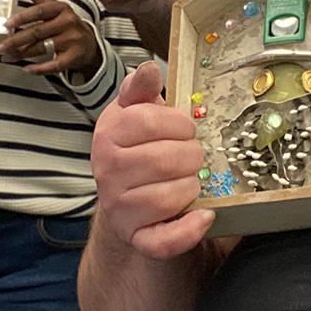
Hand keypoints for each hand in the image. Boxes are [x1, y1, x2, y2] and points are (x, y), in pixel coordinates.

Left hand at [0, 0, 101, 76]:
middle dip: (16, 40)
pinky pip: (54, 65)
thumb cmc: (65, 23)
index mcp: (60, 8)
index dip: (22, 18)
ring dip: (21, 54)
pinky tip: (26, 69)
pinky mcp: (74, 57)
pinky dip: (40, 69)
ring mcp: (72, 40)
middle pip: (38, 32)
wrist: (89, 44)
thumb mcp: (51, 5)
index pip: (39, 11)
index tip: (5, 24)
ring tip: (5, 56)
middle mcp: (67, 22)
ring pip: (42, 48)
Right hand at [91, 62, 213, 258]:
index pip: (151, 120)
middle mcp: (107, 171)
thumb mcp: (135, 114)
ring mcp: (119, 208)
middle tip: (191, 157)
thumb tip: (148, 70)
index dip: (179, 124)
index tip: (184, 129)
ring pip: (172, 195)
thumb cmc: (138, 151)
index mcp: (108, 134)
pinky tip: (204, 217)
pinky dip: (189, 230)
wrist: (126, 204)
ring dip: (192, 187)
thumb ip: (142, 90)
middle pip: (167, 158)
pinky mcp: (136, 238)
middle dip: (191, 156)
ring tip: (187, 182)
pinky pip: (165, 240)